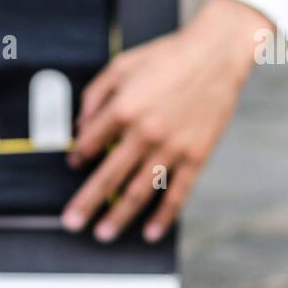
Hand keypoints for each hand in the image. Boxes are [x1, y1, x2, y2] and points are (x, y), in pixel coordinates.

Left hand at [62, 0, 271, 242]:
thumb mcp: (121, 65)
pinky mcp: (196, 156)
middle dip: (86, 202)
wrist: (216, 53)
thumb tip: (79, 126)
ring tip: (102, 234)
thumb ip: (95, 95)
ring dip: (118, 216)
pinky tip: (150, 232)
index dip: (78, 155)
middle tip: (71, 223)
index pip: (89, 143)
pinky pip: (177, 193)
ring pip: (139, 191)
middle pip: (108, 177)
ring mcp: (171, 148)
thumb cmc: (167, 57)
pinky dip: (163, 216)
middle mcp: (144, 133)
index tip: (75, 163)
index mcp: (123, 109)